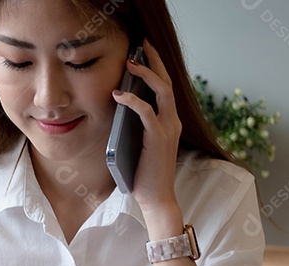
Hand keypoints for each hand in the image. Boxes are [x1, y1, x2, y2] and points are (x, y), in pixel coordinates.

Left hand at [111, 39, 182, 223]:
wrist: (156, 197)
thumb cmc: (144, 173)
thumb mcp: (138, 143)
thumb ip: (133, 126)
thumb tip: (116, 107)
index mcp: (169, 121)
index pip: (165, 88)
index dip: (156, 68)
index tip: (143, 52)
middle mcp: (172, 121)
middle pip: (167, 81)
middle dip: (154, 60)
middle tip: (142, 44)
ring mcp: (168, 128)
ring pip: (162, 91)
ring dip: (146, 74)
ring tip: (130, 63)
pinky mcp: (158, 137)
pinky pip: (147, 112)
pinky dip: (133, 100)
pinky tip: (119, 94)